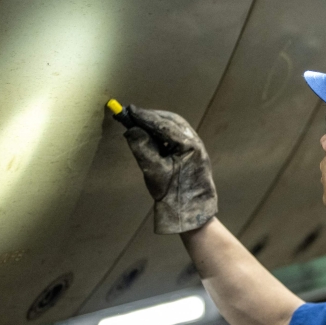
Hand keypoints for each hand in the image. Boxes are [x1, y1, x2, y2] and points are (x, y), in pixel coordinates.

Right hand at [122, 105, 217, 233]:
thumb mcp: (154, 171)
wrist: (191, 213)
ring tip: (140, 123)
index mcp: (189, 145)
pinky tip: (152, 135)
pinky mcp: (193, 153)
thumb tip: (132, 129)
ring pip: (175, 126)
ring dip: (157, 123)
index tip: (129, 110)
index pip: (164, 124)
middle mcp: (195, 142)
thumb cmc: (173, 194)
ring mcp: (196, 147)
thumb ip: (142, 148)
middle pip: (172, 121)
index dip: (145, 116)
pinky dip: (164, 132)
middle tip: (133, 115)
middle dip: (152, 117)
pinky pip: (177, 135)